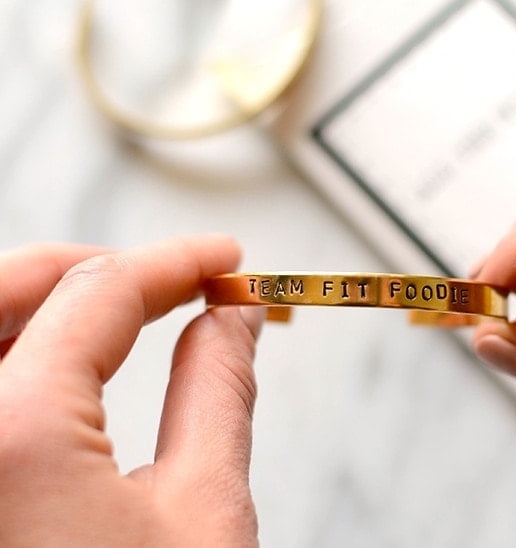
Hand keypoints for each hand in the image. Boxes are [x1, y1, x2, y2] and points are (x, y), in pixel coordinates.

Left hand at [0, 235, 262, 545]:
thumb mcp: (204, 517)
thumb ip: (217, 394)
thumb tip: (231, 320)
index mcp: (12, 436)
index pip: (100, 292)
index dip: (178, 262)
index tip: (224, 260)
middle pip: (3, 289)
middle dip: (89, 264)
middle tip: (163, 275)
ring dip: (46, 304)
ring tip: (121, 313)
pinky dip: (18, 356)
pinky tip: (62, 370)